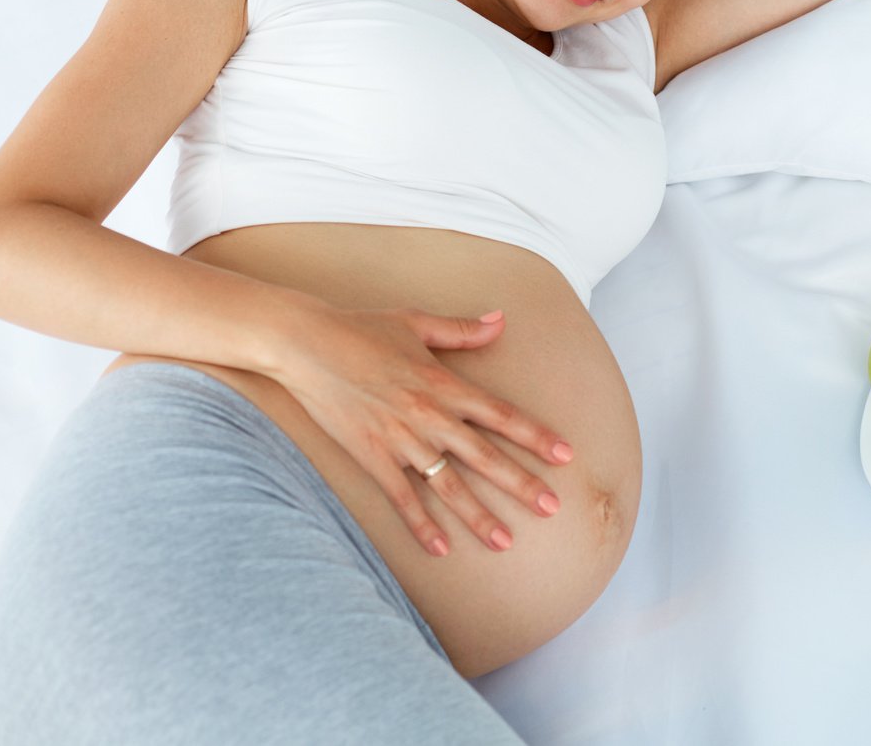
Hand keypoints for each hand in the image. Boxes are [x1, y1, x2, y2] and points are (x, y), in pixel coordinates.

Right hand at [272, 305, 572, 556]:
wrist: (304, 344)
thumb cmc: (361, 328)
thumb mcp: (417, 322)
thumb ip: (463, 329)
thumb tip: (501, 320)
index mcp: (445, 383)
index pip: (501, 415)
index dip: (535, 435)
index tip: (565, 455)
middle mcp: (429, 415)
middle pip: (484, 456)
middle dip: (521, 483)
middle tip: (551, 508)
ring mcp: (400, 439)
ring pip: (448, 484)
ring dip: (478, 515)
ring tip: (505, 542)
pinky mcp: (370, 456)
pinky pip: (401, 497)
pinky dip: (420, 524)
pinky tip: (441, 549)